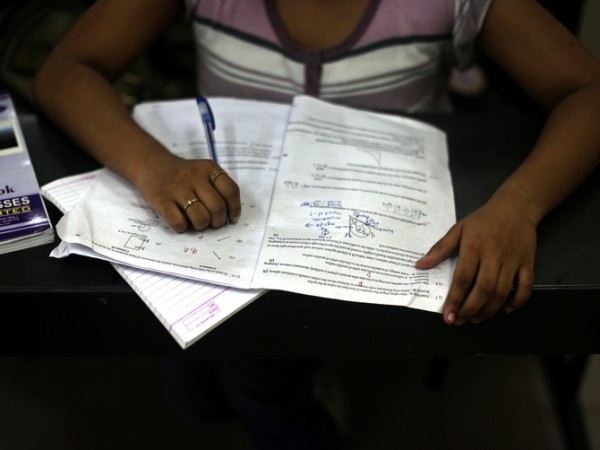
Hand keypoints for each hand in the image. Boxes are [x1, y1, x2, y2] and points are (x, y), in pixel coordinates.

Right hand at [135, 154, 240, 232]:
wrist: (151, 164)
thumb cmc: (183, 174)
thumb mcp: (203, 172)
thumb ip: (217, 189)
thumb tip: (230, 217)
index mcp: (208, 168)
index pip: (231, 191)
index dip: (235, 209)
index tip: (232, 218)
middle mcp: (194, 176)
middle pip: (218, 207)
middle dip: (218, 221)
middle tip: (213, 222)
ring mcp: (177, 188)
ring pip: (201, 217)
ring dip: (202, 226)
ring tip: (198, 223)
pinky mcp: (162, 200)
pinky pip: (179, 223)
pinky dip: (183, 228)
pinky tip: (182, 222)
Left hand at [416, 198, 535, 324]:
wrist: (516, 206)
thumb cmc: (483, 220)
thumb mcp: (459, 229)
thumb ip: (440, 249)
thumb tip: (420, 265)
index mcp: (474, 246)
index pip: (463, 278)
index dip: (455, 299)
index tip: (447, 315)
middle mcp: (494, 255)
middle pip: (483, 289)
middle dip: (470, 309)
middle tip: (460, 320)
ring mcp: (513, 260)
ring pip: (502, 292)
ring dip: (489, 310)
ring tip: (475, 319)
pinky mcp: (528, 262)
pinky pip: (526, 287)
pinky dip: (517, 301)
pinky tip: (505, 309)